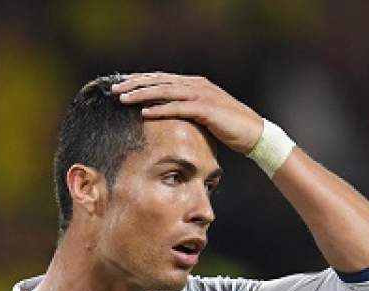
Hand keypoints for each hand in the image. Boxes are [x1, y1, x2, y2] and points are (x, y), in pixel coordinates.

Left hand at [112, 72, 263, 153]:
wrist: (254, 134)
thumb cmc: (227, 127)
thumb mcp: (202, 115)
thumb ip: (185, 110)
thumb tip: (165, 115)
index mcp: (194, 84)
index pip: (161, 78)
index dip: (140, 80)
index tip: (121, 85)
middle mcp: (196, 85)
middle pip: (159, 81)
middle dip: (134, 84)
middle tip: (114, 89)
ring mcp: (202, 95)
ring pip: (165, 91)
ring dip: (142, 94)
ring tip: (123, 99)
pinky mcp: (207, 109)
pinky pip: (178, 108)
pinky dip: (160, 109)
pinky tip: (144, 113)